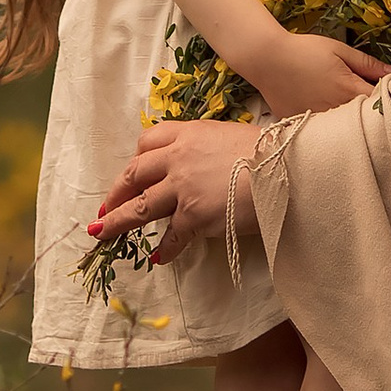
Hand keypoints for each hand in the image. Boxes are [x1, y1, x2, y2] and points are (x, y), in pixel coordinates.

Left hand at [88, 117, 275, 265]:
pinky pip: (172, 236)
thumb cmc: (272, 152)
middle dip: (116, 192)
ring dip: (117, 221)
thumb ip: (209, 150)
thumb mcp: (233, 137)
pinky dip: (166, 249)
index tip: (129, 174)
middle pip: (135, 173)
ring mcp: (183, 187)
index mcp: (189, 132)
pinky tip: (160, 258)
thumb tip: (204, 168)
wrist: (289, 168)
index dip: (135, 160)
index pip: (149, 141)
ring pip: (139, 206)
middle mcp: (179, 157)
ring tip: (102, 232)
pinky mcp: (194, 214)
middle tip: (104, 207)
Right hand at [247, 30, 388, 115]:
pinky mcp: (303, 127)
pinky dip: (329, 127)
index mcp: (348, 90)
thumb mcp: (338, 49)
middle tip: (370, 101)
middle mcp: (336, 111)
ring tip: (346, 109)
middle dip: (371, 112)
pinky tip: (325, 115)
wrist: (266, 59)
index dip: (387, 97)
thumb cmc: (303, 50)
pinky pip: (323, 132)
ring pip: (344, 129)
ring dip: (351, 122)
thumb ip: (367, 63)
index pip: (380, 102)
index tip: (389, 92)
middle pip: (364, 119)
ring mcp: (319, 122)